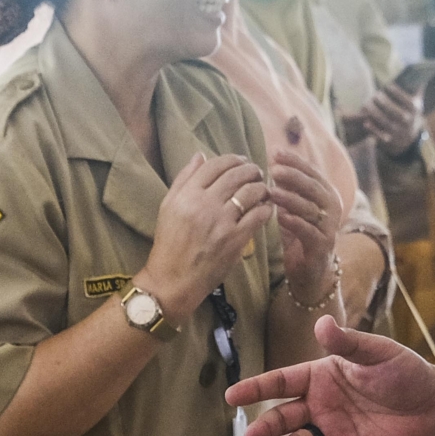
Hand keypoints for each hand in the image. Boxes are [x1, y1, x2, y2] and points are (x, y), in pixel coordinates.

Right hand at [141, 152, 271, 319]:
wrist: (173, 279)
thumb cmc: (169, 243)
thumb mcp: (168, 207)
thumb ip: (184, 179)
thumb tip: (200, 156)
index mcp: (187, 195)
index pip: (215, 166)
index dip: (232, 159)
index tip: (242, 161)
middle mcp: (204, 204)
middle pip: (236, 175)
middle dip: (251, 169)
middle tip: (257, 172)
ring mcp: (221, 222)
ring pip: (251, 192)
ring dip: (262, 187)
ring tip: (264, 189)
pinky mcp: (235, 239)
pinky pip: (258, 215)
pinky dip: (266, 208)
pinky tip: (266, 208)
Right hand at [228, 319, 434, 435]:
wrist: (434, 405)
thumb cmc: (404, 372)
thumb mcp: (377, 353)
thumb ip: (348, 343)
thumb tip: (322, 323)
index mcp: (320, 378)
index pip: (281, 382)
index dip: (256, 388)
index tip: (232, 395)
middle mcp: (321, 406)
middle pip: (283, 417)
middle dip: (266, 426)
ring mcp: (334, 433)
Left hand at [267, 149, 340, 304]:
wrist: (310, 271)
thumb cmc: (298, 234)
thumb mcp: (292, 207)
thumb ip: (286, 188)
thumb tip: (271, 163)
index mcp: (326, 194)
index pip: (312, 172)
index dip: (294, 161)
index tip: (275, 152)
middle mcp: (332, 208)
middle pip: (314, 187)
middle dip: (293, 176)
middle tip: (273, 169)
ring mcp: (329, 227)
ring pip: (311, 208)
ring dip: (290, 199)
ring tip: (271, 191)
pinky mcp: (322, 246)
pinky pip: (308, 231)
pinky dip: (294, 223)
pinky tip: (279, 216)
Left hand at [343, 81, 423, 153]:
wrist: (408, 138)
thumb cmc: (410, 112)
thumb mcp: (416, 101)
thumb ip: (416, 86)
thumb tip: (421, 69)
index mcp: (415, 110)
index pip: (407, 100)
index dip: (397, 93)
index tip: (387, 86)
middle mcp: (408, 122)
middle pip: (394, 112)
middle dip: (383, 102)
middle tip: (375, 95)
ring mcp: (399, 132)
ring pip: (385, 122)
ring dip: (375, 113)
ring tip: (367, 105)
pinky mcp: (390, 140)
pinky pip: (379, 135)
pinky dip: (372, 129)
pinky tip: (365, 121)